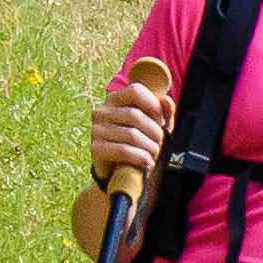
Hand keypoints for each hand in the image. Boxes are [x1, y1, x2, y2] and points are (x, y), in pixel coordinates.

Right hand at [85, 63, 172, 191]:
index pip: (135, 91)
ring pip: (131, 134)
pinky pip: (123, 150)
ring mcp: (96, 129)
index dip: (153, 105)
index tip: (161, 121)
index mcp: (115, 100)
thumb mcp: (154, 126)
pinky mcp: (96, 148)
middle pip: (135, 115)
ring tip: (154, 154)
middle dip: (154, 132)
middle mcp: (102, 111)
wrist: (120, 171)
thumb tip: (166, 100)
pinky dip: (140, 157)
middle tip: (159, 144)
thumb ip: (163, 112)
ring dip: (150, 147)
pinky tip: (147, 162)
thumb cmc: (139, 143)